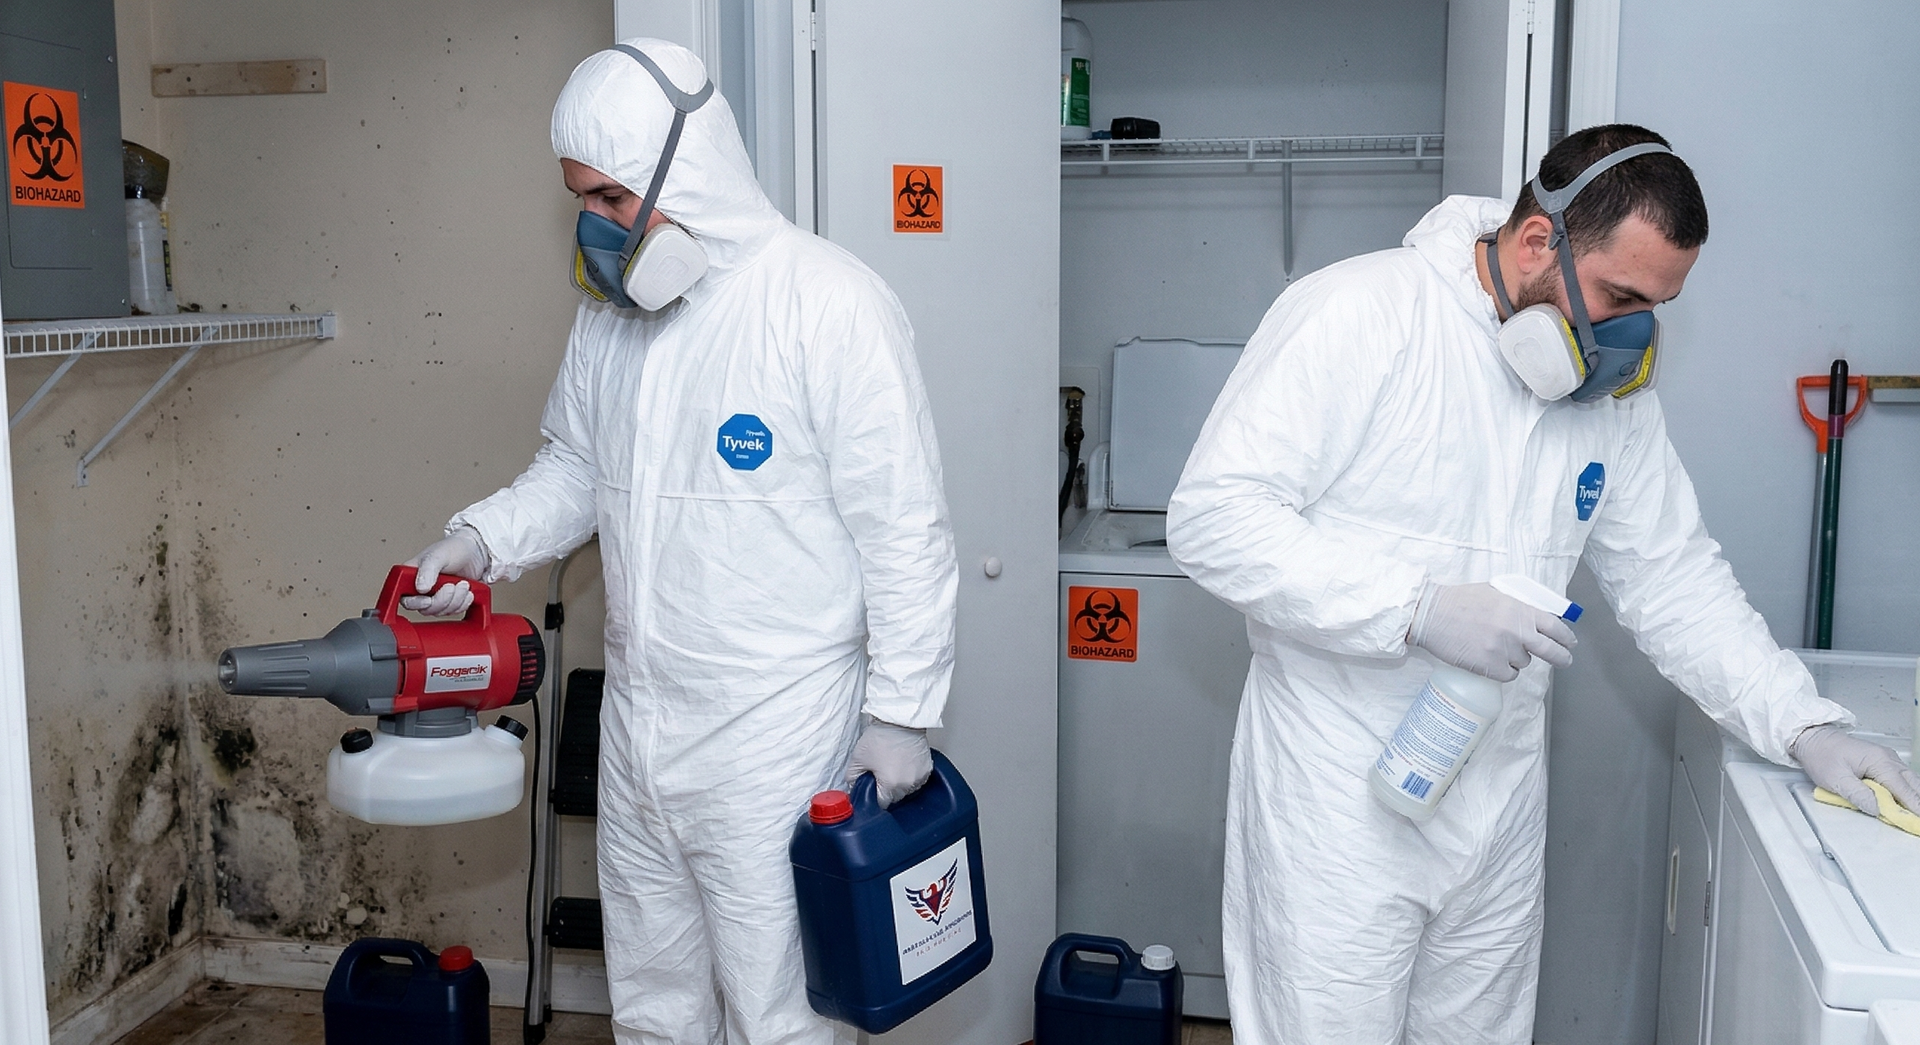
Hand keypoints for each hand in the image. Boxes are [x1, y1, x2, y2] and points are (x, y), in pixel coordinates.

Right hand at [400, 527, 488, 615]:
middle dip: (443, 600)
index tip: (428, 600)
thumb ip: (427, 570)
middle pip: (426, 609)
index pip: (405, 598)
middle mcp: (421, 589)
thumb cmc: (454, 548)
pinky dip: (463, 603)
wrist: (476, 552)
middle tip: (452, 585)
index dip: (416, 603)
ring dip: (456, 600)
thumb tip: (420, 588)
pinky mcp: (450, 602)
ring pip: (441, 612)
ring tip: (463, 584)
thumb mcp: (438, 555)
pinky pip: (454, 612)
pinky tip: (467, 591)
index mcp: (411, 576)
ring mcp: (436, 596)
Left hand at [846, 721, 932, 808]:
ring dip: (900, 784)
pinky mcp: (927, 768)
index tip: (873, 789)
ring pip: (908, 790)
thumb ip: (852, 778)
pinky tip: (903, 765)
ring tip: (893, 768)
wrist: (899, 721)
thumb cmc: (881, 737)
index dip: (875, 797)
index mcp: (891, 785)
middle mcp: (907, 784)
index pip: (883, 803)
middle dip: (887, 790)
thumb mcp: (858, 758)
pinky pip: (917, 780)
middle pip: (896, 798)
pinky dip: (911, 776)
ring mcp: (919, 777)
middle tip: (881, 775)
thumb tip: (853, 786)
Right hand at [1408, 581, 1576, 681]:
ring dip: (1517, 658)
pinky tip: (1490, 659)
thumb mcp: (1494, 594)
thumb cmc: (1459, 601)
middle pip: (1551, 651)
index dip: (1566, 637)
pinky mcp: (1490, 667)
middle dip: (1561, 658)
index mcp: (1520, 610)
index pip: (1555, 627)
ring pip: (1524, 663)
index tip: (1569, 642)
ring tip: (1497, 648)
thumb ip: (1517, 606)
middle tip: (1564, 660)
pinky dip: (1503, 670)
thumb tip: (1535, 618)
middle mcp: (1516, 631)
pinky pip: (1509, 675)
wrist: (1431, 615)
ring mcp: (1504, 650)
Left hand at [1792, 725, 1919, 818]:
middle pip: (1912, 785)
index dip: (1913, 807)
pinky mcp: (1883, 763)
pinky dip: (1906, 791)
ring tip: (1912, 815)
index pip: (1903, 789)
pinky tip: (1903, 803)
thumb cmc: (1822, 755)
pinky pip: (1901, 779)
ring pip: (1910, 782)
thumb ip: (1858, 795)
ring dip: (1912, 798)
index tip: (1917, 821)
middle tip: (1916, 821)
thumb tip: (1878, 809)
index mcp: (1879, 761)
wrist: (1814, 739)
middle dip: (1916, 804)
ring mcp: (1888, 759)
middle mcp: (1888, 758)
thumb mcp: (1835, 779)